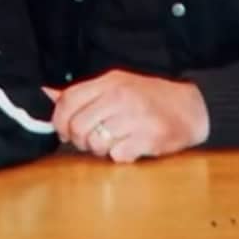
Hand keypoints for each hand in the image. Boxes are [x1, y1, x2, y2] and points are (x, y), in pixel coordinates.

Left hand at [43, 69, 208, 162]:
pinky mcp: (150, 138)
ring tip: (109, 144)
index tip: (63, 131)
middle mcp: (120, 97)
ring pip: (96, 143)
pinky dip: (119, 156)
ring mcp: (135, 118)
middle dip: (77, 140)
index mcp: (109, 82)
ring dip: (98, 150)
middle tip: (87, 142)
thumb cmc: (148, 97)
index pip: (69, 99)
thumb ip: (82, 92)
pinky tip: (128, 148)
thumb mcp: (115, 85)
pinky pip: (119, 155)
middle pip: (78, 125)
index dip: (59, 120)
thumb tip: (46, 94)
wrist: (191, 107)